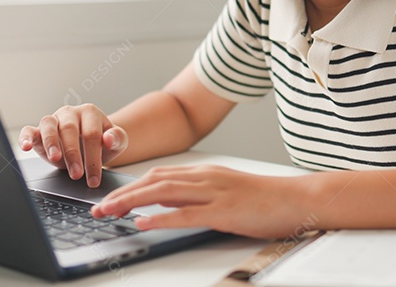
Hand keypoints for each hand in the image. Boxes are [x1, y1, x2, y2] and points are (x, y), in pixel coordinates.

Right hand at [19, 104, 127, 187]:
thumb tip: (109, 139)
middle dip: (73, 154)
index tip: (94, 179)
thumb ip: (118, 139)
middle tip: (77, 175)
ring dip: (51, 143)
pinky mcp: (38, 130)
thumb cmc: (103, 143)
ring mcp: (54, 120)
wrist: (90, 145)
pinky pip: (29, 130)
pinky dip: (25, 137)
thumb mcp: (117, 143)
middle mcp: (70, 113)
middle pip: (69, 130)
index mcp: (90, 112)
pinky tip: (25, 147)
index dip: (93, 157)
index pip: (92, 134)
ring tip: (55, 159)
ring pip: (49, 126)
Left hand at [90, 165, 312, 238]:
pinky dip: (162, 218)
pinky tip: (144, 223)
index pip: (159, 174)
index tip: (109, 196)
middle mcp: (205, 177)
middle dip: (122, 194)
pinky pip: (187, 213)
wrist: (297, 199)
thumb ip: (196, 196)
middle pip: (154, 181)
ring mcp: (214, 192)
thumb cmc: (264, 200)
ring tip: (109, 213)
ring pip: (163, 193)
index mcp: (205, 173)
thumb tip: (165, 205)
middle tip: (98, 207)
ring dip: (132, 203)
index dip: (131, 185)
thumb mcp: (224, 192)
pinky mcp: (225, 211)